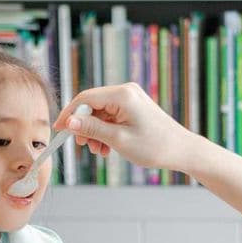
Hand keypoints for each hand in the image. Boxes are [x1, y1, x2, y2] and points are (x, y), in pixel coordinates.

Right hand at [54, 83, 196, 170]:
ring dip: (95, 132)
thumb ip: (92, 129)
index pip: (85, 99)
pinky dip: (105, 131)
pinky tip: (107, 147)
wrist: (182, 150)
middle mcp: (126, 91)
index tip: (58, 130)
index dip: (69, 114)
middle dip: (84, 126)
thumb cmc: (155, 146)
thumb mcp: (118, 139)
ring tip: (99, 150)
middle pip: (91, 105)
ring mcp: (130, 98)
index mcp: (122, 95)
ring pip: (100, 113)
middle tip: (84, 145)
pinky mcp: (133, 107)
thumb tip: (69, 122)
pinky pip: (111, 116)